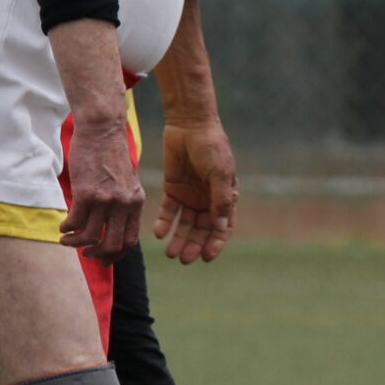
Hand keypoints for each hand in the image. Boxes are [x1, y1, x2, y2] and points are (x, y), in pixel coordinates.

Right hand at [60, 114, 142, 260]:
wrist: (102, 130)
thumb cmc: (110, 154)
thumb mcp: (127, 181)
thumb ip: (123, 202)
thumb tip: (111, 225)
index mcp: (136, 202)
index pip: (131, 240)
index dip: (117, 254)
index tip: (104, 258)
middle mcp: (124, 204)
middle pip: (114, 244)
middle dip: (98, 254)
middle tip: (86, 253)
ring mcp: (106, 199)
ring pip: (91, 236)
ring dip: (76, 243)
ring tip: (67, 240)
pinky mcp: (87, 193)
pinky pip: (75, 222)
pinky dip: (67, 228)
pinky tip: (63, 226)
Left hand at [154, 119, 238, 262]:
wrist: (189, 125)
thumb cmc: (211, 147)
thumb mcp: (219, 174)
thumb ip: (220, 201)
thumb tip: (221, 228)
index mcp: (225, 197)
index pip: (222, 227)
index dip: (215, 243)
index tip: (206, 257)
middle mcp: (208, 200)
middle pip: (201, 229)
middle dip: (193, 245)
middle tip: (184, 259)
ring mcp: (190, 196)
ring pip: (184, 224)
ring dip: (178, 239)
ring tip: (170, 253)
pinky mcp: (172, 190)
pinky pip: (168, 211)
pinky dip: (164, 222)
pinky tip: (159, 232)